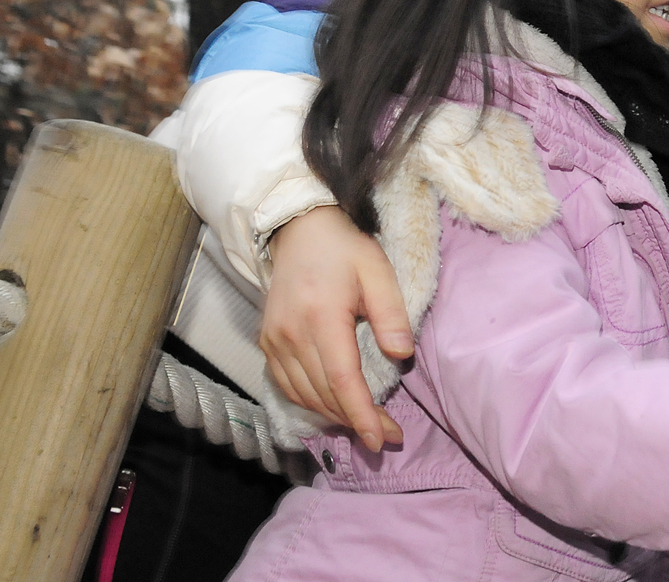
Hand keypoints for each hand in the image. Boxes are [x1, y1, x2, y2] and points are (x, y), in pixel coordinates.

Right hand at [258, 205, 409, 450]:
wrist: (298, 230)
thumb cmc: (344, 250)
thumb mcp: (377, 270)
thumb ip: (391, 313)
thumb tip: (401, 355)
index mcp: (321, 316)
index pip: (342, 379)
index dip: (361, 414)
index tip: (380, 438)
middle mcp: (291, 334)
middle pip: (324, 394)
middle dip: (356, 420)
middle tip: (387, 434)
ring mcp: (274, 341)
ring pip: (305, 396)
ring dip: (335, 416)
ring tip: (366, 423)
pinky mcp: (267, 343)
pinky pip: (288, 386)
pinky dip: (312, 402)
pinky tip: (335, 406)